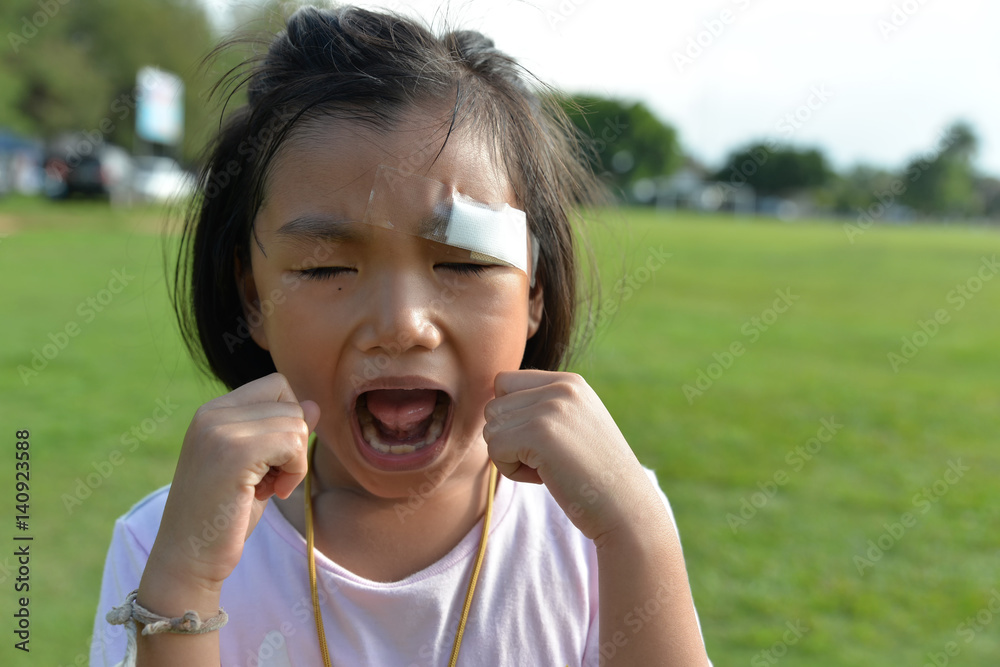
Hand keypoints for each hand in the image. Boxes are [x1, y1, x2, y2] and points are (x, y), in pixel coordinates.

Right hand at [148, 373, 319, 588]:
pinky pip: (293, 443)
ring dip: (295, 462)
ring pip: (296, 423)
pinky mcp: (233, 452)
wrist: (188, 559)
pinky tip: (272, 494)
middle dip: (293, 445)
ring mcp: (219, 430)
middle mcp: (212, 413)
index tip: (270, 460)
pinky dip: (295, 472)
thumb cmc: (224, 516)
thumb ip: (281, 433)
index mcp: (213, 411)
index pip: (277, 386)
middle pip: (291, 403)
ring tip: (266, 489)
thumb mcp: (258, 467)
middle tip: (269, 480)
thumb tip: (314, 404)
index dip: (288, 422)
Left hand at [483, 371, 658, 542]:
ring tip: (547, 467)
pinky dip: (511, 471)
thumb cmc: (595, 476)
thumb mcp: (575, 425)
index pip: (505, 383)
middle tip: (546, 460)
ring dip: (509, 456)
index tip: (543, 442)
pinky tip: (544, 477)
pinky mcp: (539, 433)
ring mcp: (551, 408)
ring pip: (491, 429)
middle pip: (494, 407)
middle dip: (509, 439)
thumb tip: (490, 406)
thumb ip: (541, 408)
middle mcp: (561, 387)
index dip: (511, 418)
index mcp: (570, 382)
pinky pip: (495, 449)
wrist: (626, 508)